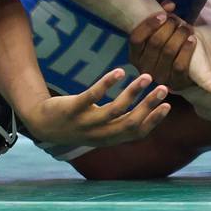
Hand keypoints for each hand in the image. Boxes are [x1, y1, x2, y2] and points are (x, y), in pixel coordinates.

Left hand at [19, 69, 170, 147]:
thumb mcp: (100, 129)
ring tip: (146, 76)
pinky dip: (107, 84)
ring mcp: (85, 122)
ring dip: (133, 92)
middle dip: (149, 105)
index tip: (168, 105)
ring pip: (115, 109)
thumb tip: (147, 112)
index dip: (153, 121)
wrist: (42, 124)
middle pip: (130, 122)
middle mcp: (99, 134)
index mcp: (109, 139)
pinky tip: (119, 71)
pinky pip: (92, 96)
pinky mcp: (73, 109)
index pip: (136, 133)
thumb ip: (120, 124)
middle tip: (163, 88)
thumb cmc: (78, 123)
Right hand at [127, 1, 197, 88]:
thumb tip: (169, 5)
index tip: (163, 14)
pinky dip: (187, 49)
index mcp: (134, 55)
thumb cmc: (169, 42)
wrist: (185, 65)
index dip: (149, 24)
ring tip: (187, 27)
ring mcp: (159, 77)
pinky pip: (180, 65)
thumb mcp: (161, 28)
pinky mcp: (175, 83)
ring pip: (168, 52)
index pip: (136, 38)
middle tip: (177, 20)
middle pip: (155, 42)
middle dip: (169, 27)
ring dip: (180, 35)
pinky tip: (192, 39)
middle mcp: (143, 68)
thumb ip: (161, 12)